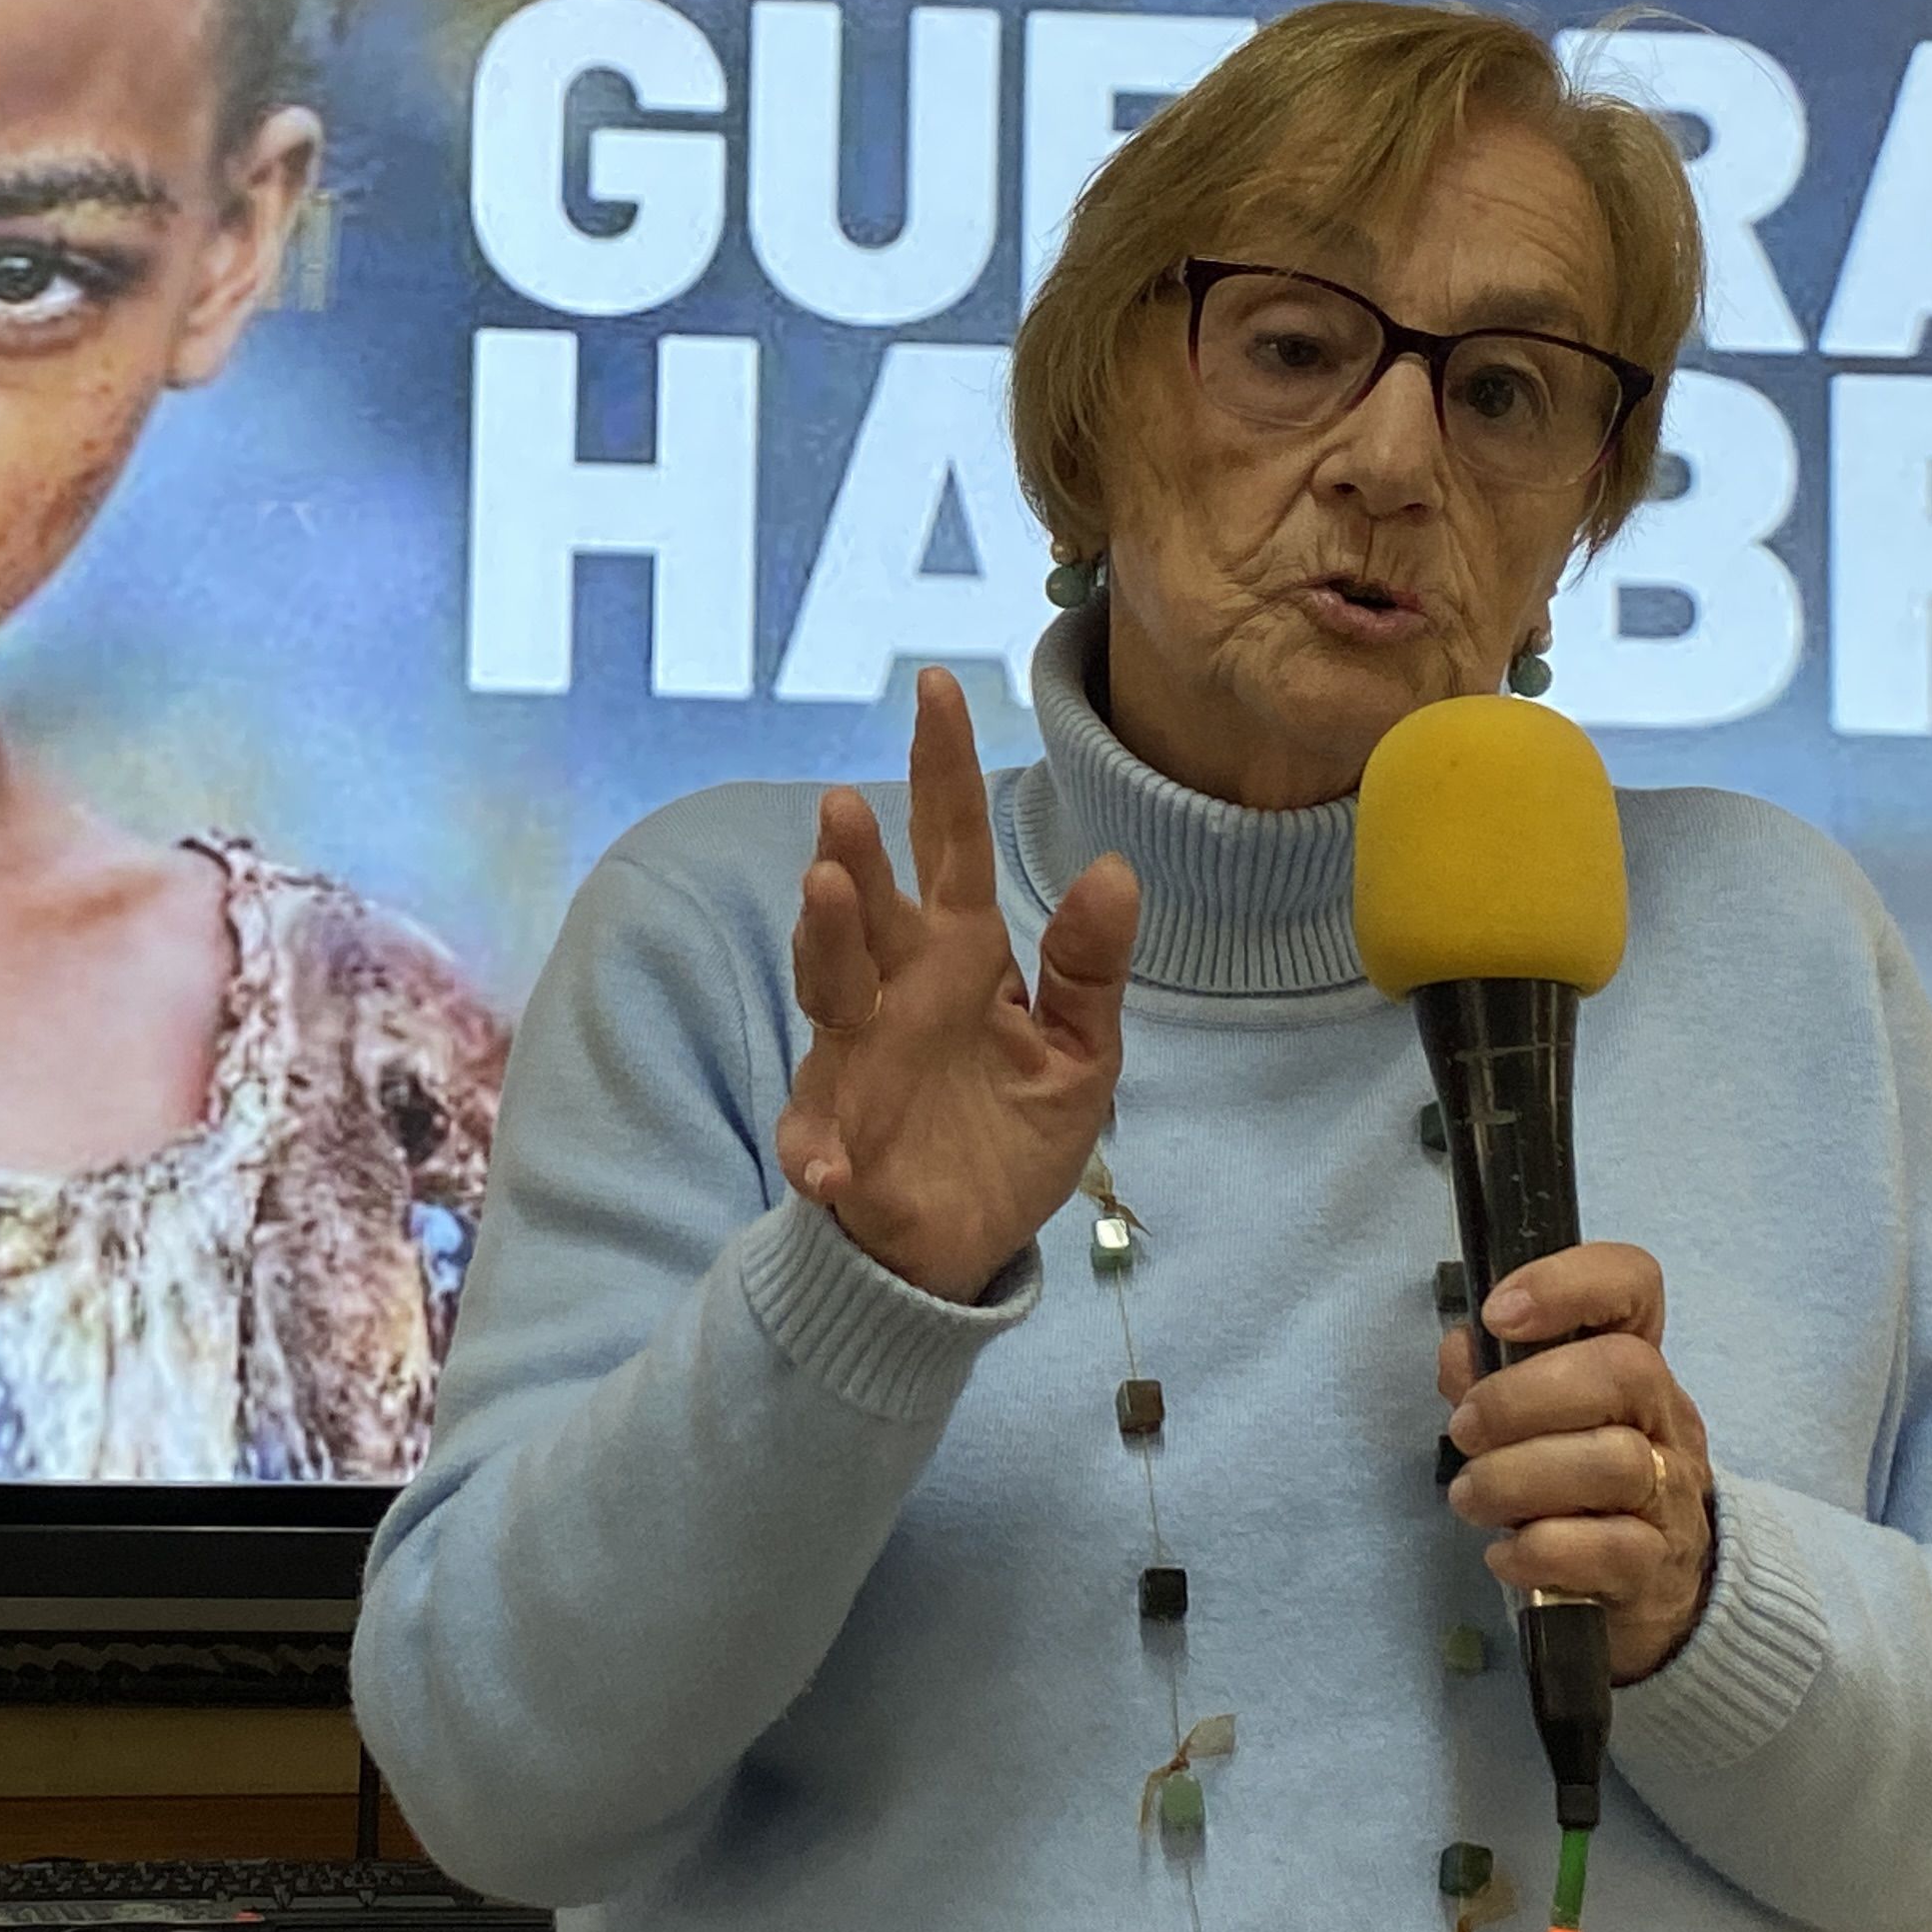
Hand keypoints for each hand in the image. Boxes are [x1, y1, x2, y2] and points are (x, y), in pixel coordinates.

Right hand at [772, 666, 1138, 1304]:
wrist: (961, 1247)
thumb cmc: (1009, 1137)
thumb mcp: (1080, 1055)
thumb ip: (1091, 969)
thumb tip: (1114, 868)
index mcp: (962, 959)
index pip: (951, 849)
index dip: (942, 770)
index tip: (937, 685)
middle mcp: (899, 994)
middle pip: (872, 907)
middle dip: (856, 855)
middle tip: (847, 802)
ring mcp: (858, 1064)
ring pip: (829, 988)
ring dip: (824, 941)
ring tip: (824, 890)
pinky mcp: (836, 1146)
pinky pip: (818, 1145)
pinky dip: (817, 1153)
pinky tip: (827, 1167)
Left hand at [1438, 1242, 1716, 1681]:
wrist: (1656, 1593)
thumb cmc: (1579, 1489)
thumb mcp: (1539, 1421)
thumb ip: (1493, 1376)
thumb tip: (1460, 1352)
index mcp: (1632, 1365)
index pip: (1633, 1287)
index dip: (1568, 1283)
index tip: (1498, 1316)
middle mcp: (1663, 1420)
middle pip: (1623, 1372)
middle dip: (1522, 1397)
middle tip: (1466, 1430)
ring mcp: (1668, 1496)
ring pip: (1614, 1463)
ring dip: (1516, 1478)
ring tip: (1472, 1498)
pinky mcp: (1654, 1569)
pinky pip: (1607, 1550)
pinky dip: (1539, 1549)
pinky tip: (1506, 1554)